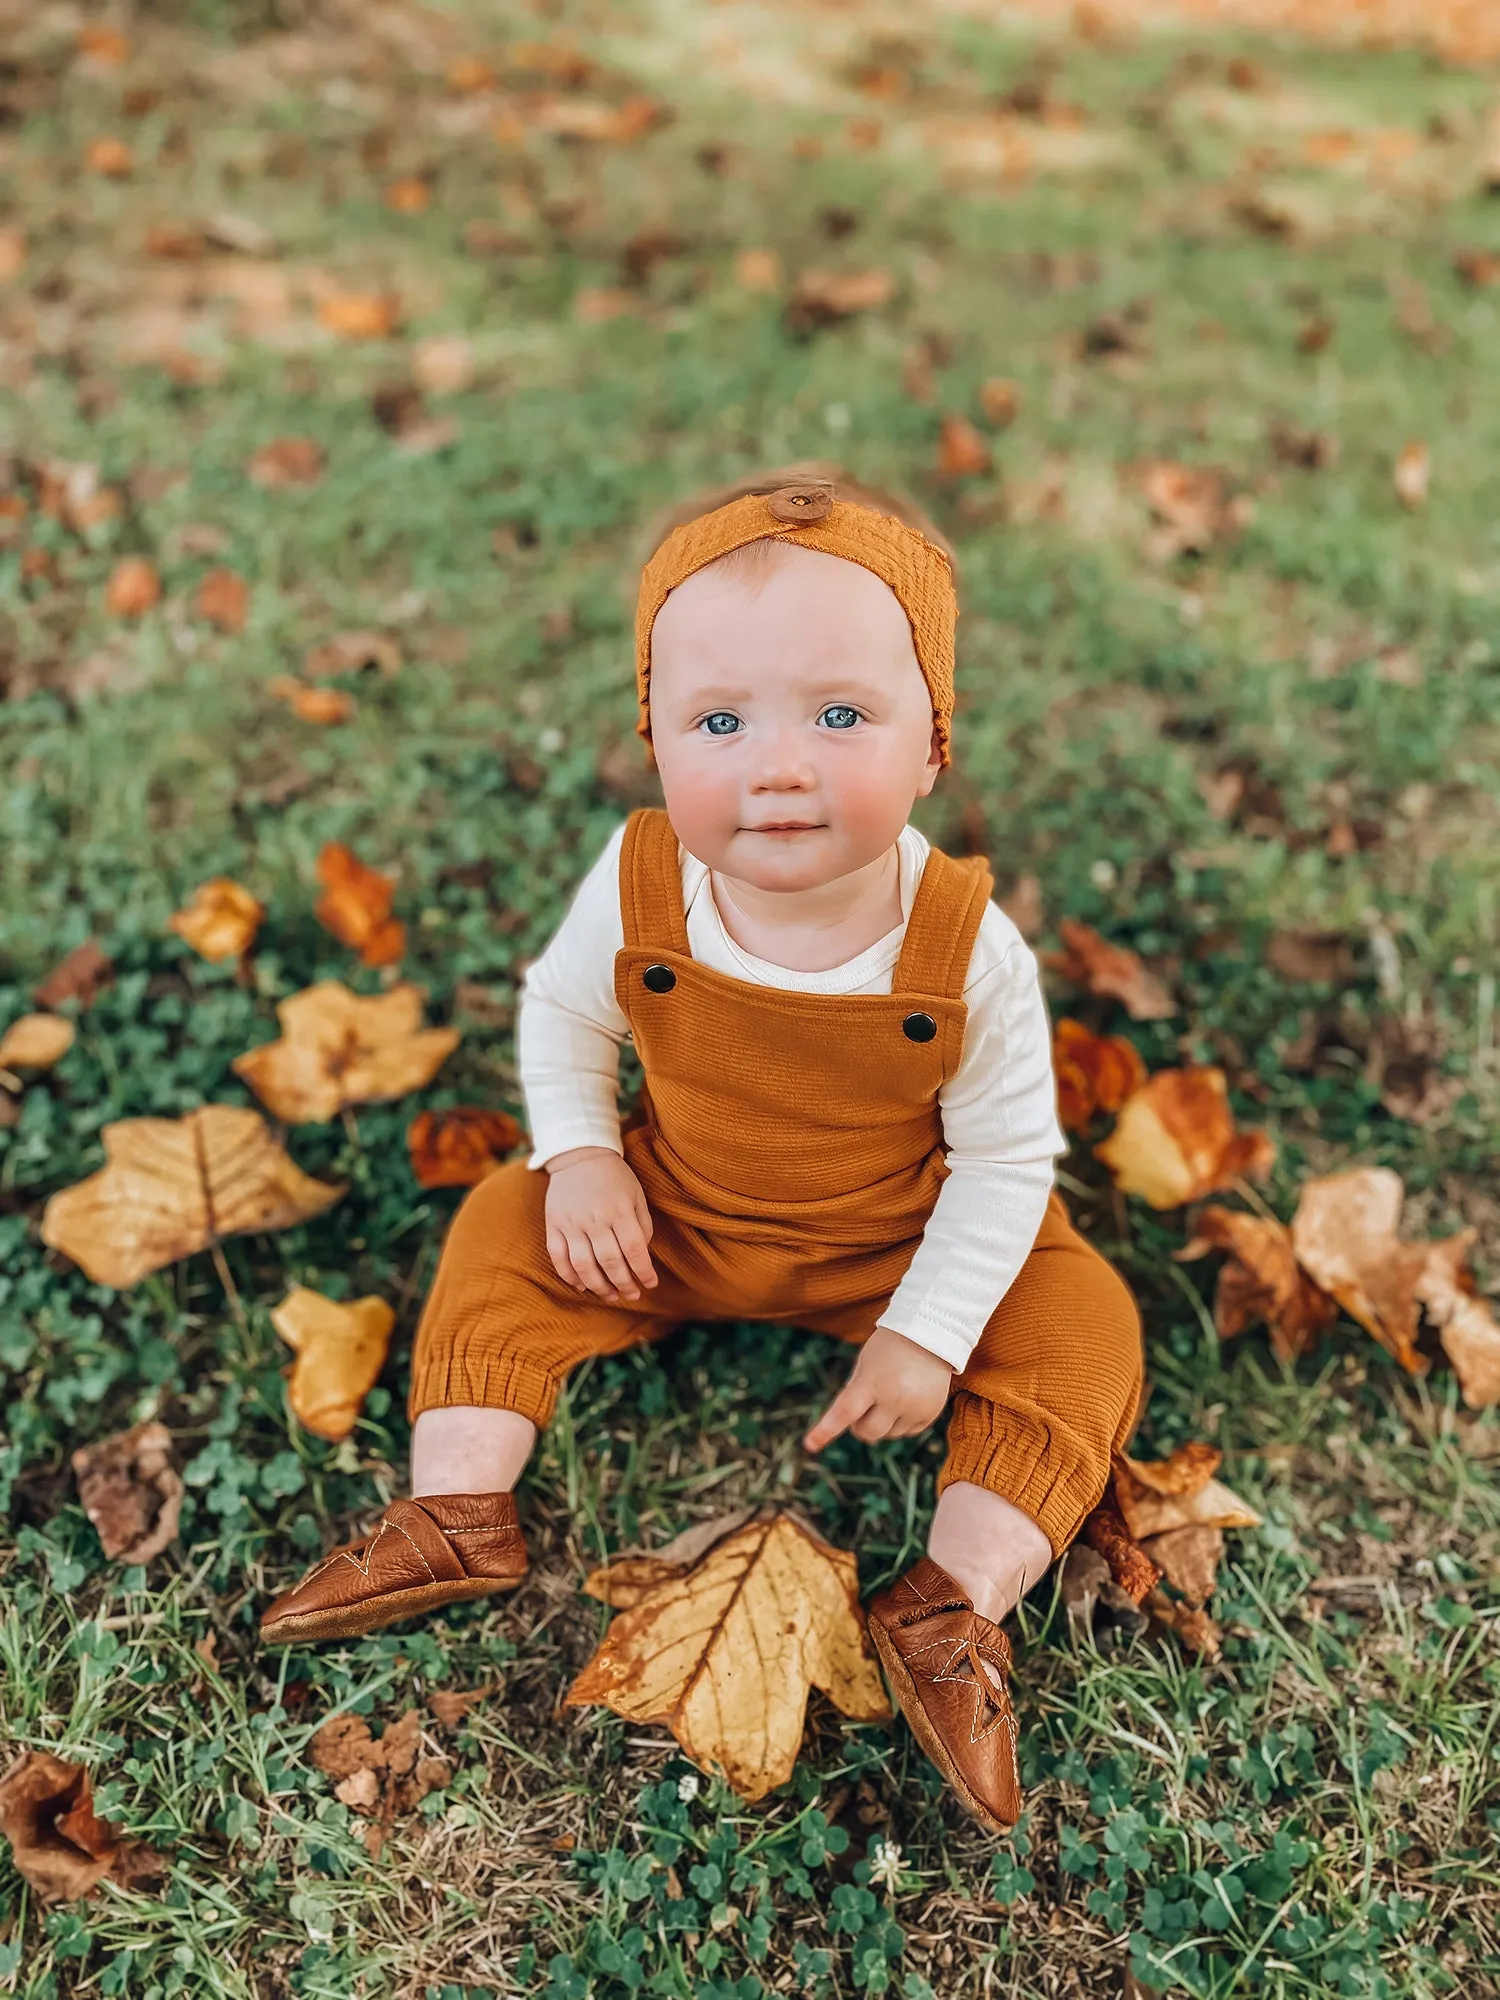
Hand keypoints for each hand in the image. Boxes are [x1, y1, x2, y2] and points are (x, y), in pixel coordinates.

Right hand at [544, 1147, 657, 1302]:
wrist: (580, 1154)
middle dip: (624, 1284)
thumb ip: (642, 1225)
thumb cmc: (614, 1177)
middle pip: (611, 1262)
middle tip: (632, 1295)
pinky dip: (569, 1276)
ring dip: (598, 1286)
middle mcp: (595, 1219)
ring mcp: (571, 1223)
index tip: (650, 1284)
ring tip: (610, 1295)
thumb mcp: (636, 1195)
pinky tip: (582, 1286)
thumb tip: (642, 1255)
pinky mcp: (553, 1224)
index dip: (644, 1272)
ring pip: (584, 1265)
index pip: (635, 1250)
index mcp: (620, 1211)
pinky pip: (558, 1257)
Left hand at [803, 1325, 952, 1451]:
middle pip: (867, 1432)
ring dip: (882, 1423)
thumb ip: (854, 1391)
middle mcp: (895, 1398)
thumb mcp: (865, 1362)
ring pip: (888, 1435)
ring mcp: (915, 1408)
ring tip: (891, 1395)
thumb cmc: (890, 1346)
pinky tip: (906, 1399)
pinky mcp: (930, 1414)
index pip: (844, 1412)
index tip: (810, 1445)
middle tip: (863, 1409)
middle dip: (859, 1426)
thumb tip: (848, 1424)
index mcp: (872, 1382)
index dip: (826, 1430)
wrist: (930, 1334)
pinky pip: (908, 1432)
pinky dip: (901, 1422)